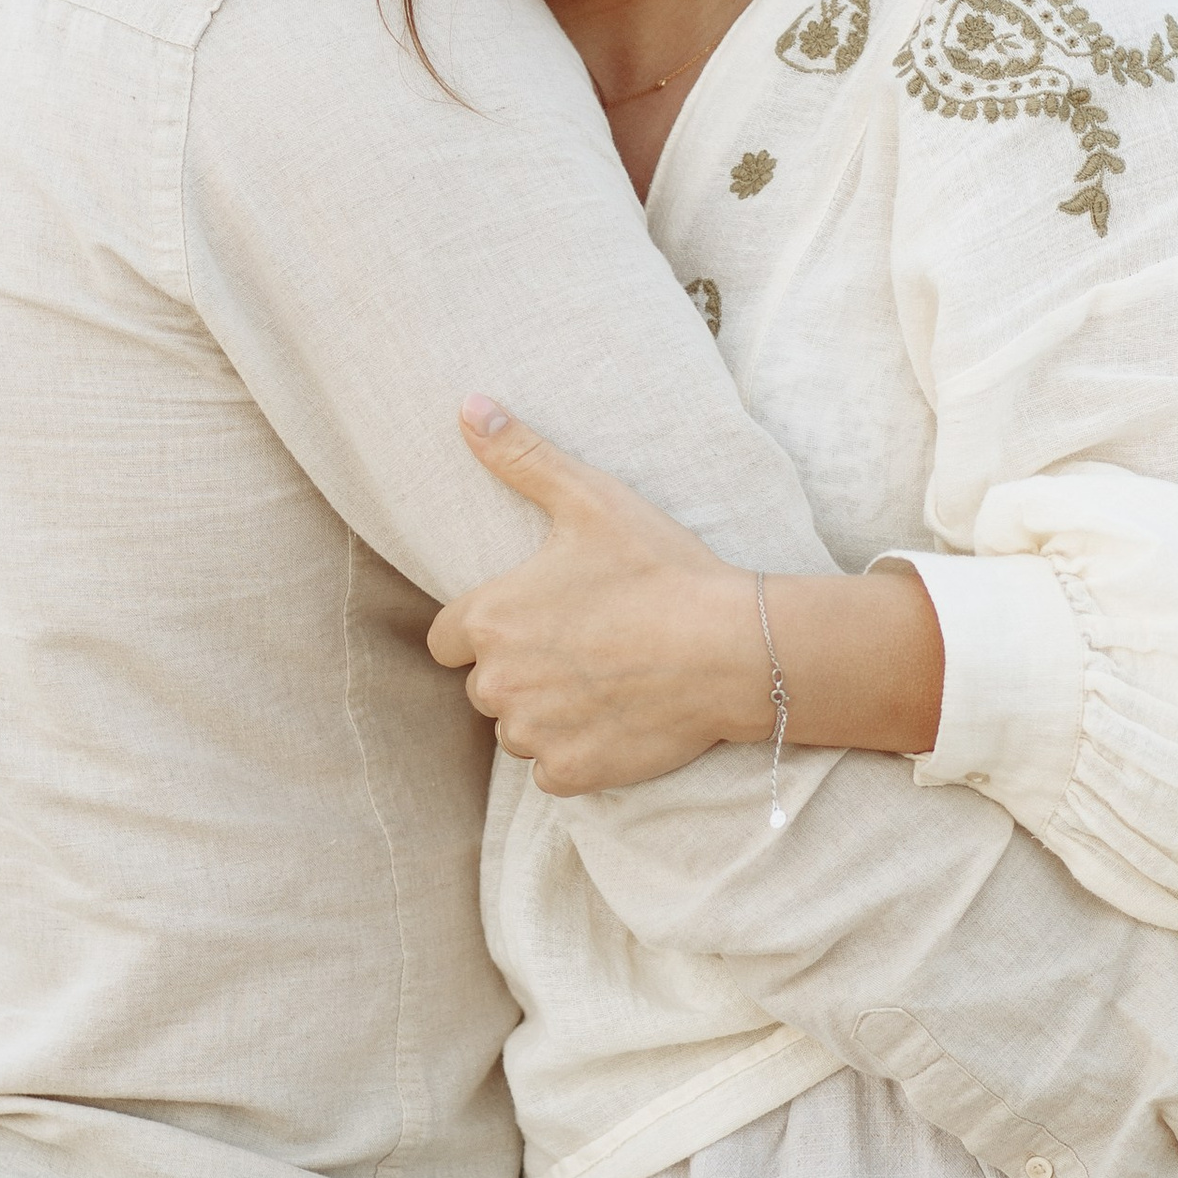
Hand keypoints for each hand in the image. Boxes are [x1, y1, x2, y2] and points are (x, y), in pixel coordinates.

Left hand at [429, 397, 767, 793]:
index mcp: (490, 619)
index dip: (483, 628)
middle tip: (582, 643)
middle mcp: (498, 683)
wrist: (732, 647)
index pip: (445, 638)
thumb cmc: (659, 568)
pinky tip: (614, 719)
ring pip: (516, 730)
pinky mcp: (571, 773)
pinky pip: (549, 770)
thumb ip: (520, 456)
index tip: (532, 618)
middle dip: (520, 670)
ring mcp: (534, 733)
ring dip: (545, 712)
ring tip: (602, 679)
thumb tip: (467, 405)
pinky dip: (574, 752)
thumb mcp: (589, 498)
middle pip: (485, 685)